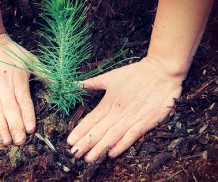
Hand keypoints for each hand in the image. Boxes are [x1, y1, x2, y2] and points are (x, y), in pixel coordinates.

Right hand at [0, 34, 35, 144]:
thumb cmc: (10, 51)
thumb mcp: (30, 59)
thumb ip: (44, 73)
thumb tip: (61, 82)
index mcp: (18, 80)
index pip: (24, 101)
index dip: (28, 116)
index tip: (31, 130)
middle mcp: (4, 85)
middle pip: (11, 110)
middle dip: (16, 127)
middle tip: (20, 143)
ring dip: (2, 128)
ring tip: (7, 142)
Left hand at [67, 57, 182, 161]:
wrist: (161, 71)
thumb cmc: (135, 73)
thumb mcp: (111, 76)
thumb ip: (93, 83)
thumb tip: (76, 84)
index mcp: (109, 102)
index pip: (91, 119)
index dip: (80, 131)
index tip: (69, 141)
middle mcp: (118, 112)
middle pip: (99, 130)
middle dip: (86, 143)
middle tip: (74, 154)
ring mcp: (132, 117)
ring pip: (112, 136)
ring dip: (100, 148)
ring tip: (89, 158)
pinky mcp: (146, 121)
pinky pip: (132, 136)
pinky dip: (122, 145)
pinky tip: (112, 153)